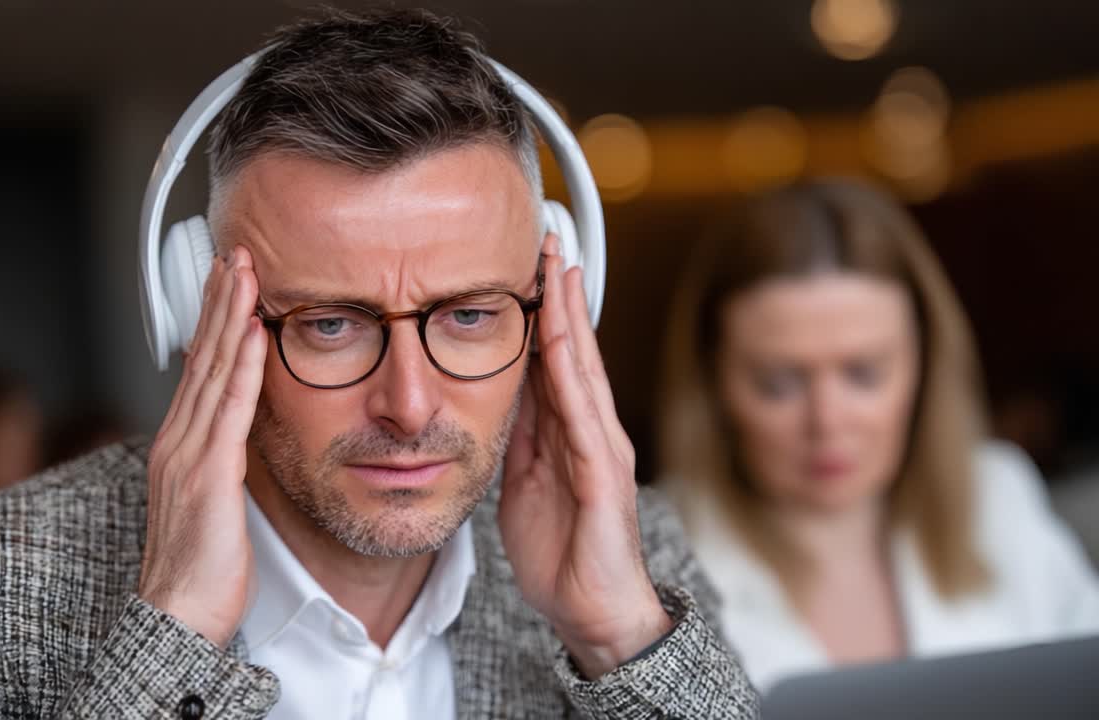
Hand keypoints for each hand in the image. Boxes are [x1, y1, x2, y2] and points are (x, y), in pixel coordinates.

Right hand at [139, 245, 268, 646]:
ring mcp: (188, 456)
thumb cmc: (198, 567)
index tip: (227, 282)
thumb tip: (235, 434)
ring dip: (230, 317)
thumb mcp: (209, 501)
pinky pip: (229, 411)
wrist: (176, 617)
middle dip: (218, 301)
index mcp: (178, 446)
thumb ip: (218, 459)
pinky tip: (254, 332)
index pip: (198, 368)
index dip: (212, 321)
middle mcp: (177, 441)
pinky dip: (241, 367)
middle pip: (201, 356)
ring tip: (244, 272)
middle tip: (235, 253)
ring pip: (213, 371)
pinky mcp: (207, 477)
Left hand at [499, 235, 672, 678]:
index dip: (544, 309)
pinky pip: (585, 416)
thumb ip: (519, 438)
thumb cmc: (561, 552)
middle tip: (547, 236)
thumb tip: (497, 396)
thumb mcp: (523, 484)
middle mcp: (593, 430)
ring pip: (584, 369)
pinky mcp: (604, 477)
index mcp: (570, 432)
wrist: (591, 612)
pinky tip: (564, 341)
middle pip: (575, 349)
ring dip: (571, 316)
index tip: (528, 264)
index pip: (556, 358)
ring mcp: (603, 449)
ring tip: (559, 266)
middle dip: (561, 292)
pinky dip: (575, 374)